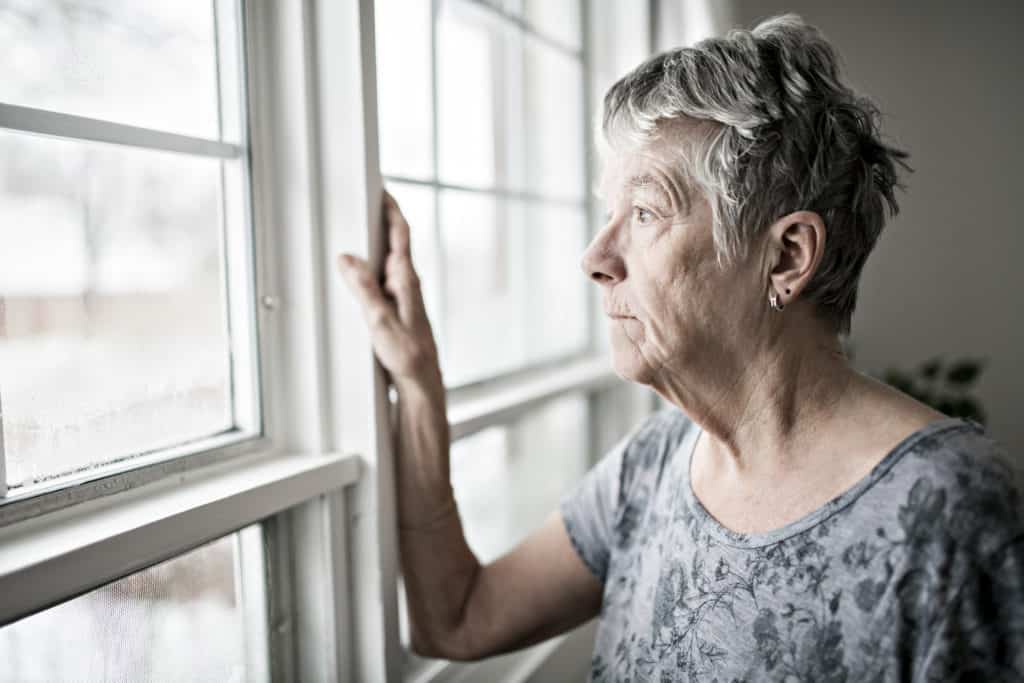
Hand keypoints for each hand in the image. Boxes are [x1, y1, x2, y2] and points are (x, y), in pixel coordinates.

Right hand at [338, 190, 441, 389]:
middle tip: (366, 198)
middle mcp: (407, 284)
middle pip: (395, 242)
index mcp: (406, 281)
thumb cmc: (408, 356)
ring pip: (388, 260)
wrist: (422, 382)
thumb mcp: (380, 323)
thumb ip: (364, 290)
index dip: (391, 209)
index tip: (382, 188)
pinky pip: (382, 278)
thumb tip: (347, 258)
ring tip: (358, 226)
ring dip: (375, 242)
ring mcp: (404, 295)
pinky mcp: (398, 307)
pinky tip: (360, 270)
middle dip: (381, 219)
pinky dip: (372, 266)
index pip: (401, 235)